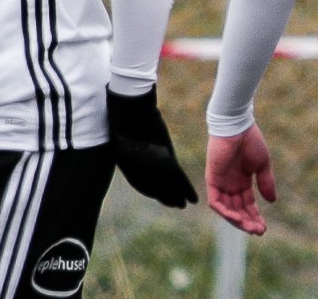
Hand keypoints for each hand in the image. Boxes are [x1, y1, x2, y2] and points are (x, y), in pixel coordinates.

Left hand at [107, 87, 198, 207]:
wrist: (129, 111)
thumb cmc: (125, 113)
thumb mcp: (126, 129)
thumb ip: (132, 136)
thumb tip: (135, 129)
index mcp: (128, 164)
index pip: (140, 183)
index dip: (150, 190)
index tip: (157, 196)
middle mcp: (138, 171)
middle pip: (153, 189)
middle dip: (164, 197)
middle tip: (174, 205)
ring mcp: (151, 167)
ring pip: (167, 188)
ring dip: (176, 198)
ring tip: (183, 204)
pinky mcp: (165, 162)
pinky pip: (178, 181)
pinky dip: (186, 190)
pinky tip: (192, 198)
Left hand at [207, 127, 276, 234]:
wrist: (238, 126)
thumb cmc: (251, 141)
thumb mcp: (262, 165)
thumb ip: (265, 182)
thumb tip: (272, 201)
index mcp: (242, 181)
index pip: (247, 204)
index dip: (255, 216)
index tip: (264, 228)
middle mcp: (230, 184)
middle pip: (237, 210)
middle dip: (247, 222)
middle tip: (258, 231)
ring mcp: (220, 183)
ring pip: (226, 209)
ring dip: (237, 220)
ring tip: (249, 227)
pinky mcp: (212, 179)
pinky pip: (215, 201)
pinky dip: (224, 211)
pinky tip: (236, 217)